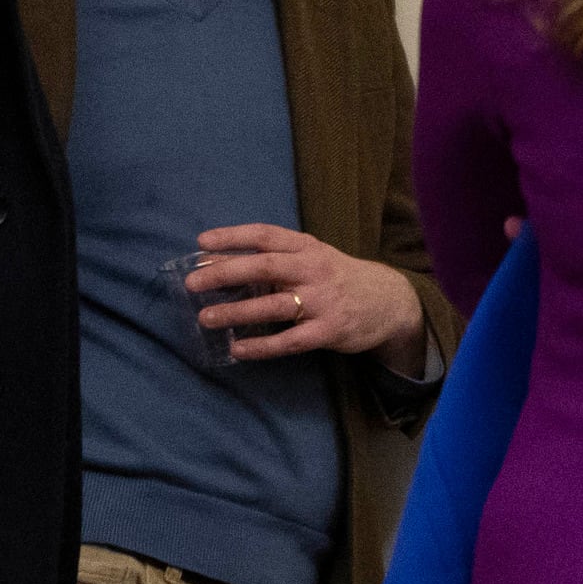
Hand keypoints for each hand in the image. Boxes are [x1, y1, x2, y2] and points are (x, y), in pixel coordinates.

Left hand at [192, 223, 426, 374]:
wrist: (389, 302)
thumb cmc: (337, 278)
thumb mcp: (312, 258)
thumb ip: (274, 259)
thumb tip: (218, 263)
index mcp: (307, 247)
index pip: (265, 235)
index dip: (233, 237)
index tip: (201, 242)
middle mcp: (314, 270)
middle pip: (264, 267)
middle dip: (225, 273)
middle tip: (193, 282)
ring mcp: (322, 301)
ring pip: (272, 306)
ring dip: (236, 312)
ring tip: (206, 318)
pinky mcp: (328, 331)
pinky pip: (289, 341)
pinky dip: (261, 346)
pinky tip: (237, 348)